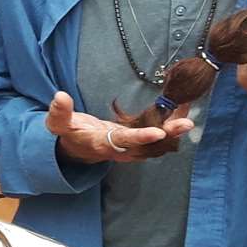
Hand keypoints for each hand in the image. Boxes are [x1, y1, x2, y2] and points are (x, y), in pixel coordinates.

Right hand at [45, 91, 191, 163]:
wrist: (74, 149)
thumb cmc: (68, 135)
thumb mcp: (57, 125)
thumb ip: (59, 113)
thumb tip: (60, 96)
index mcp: (102, 144)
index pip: (124, 141)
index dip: (141, 137)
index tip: (158, 132)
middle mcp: (120, 150)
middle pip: (148, 145)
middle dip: (168, 135)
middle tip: (187, 123)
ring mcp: (130, 148)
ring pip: (155, 143)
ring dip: (172, 131)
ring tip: (189, 114)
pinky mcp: (135, 142)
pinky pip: (155, 136)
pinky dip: (169, 126)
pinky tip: (180, 112)